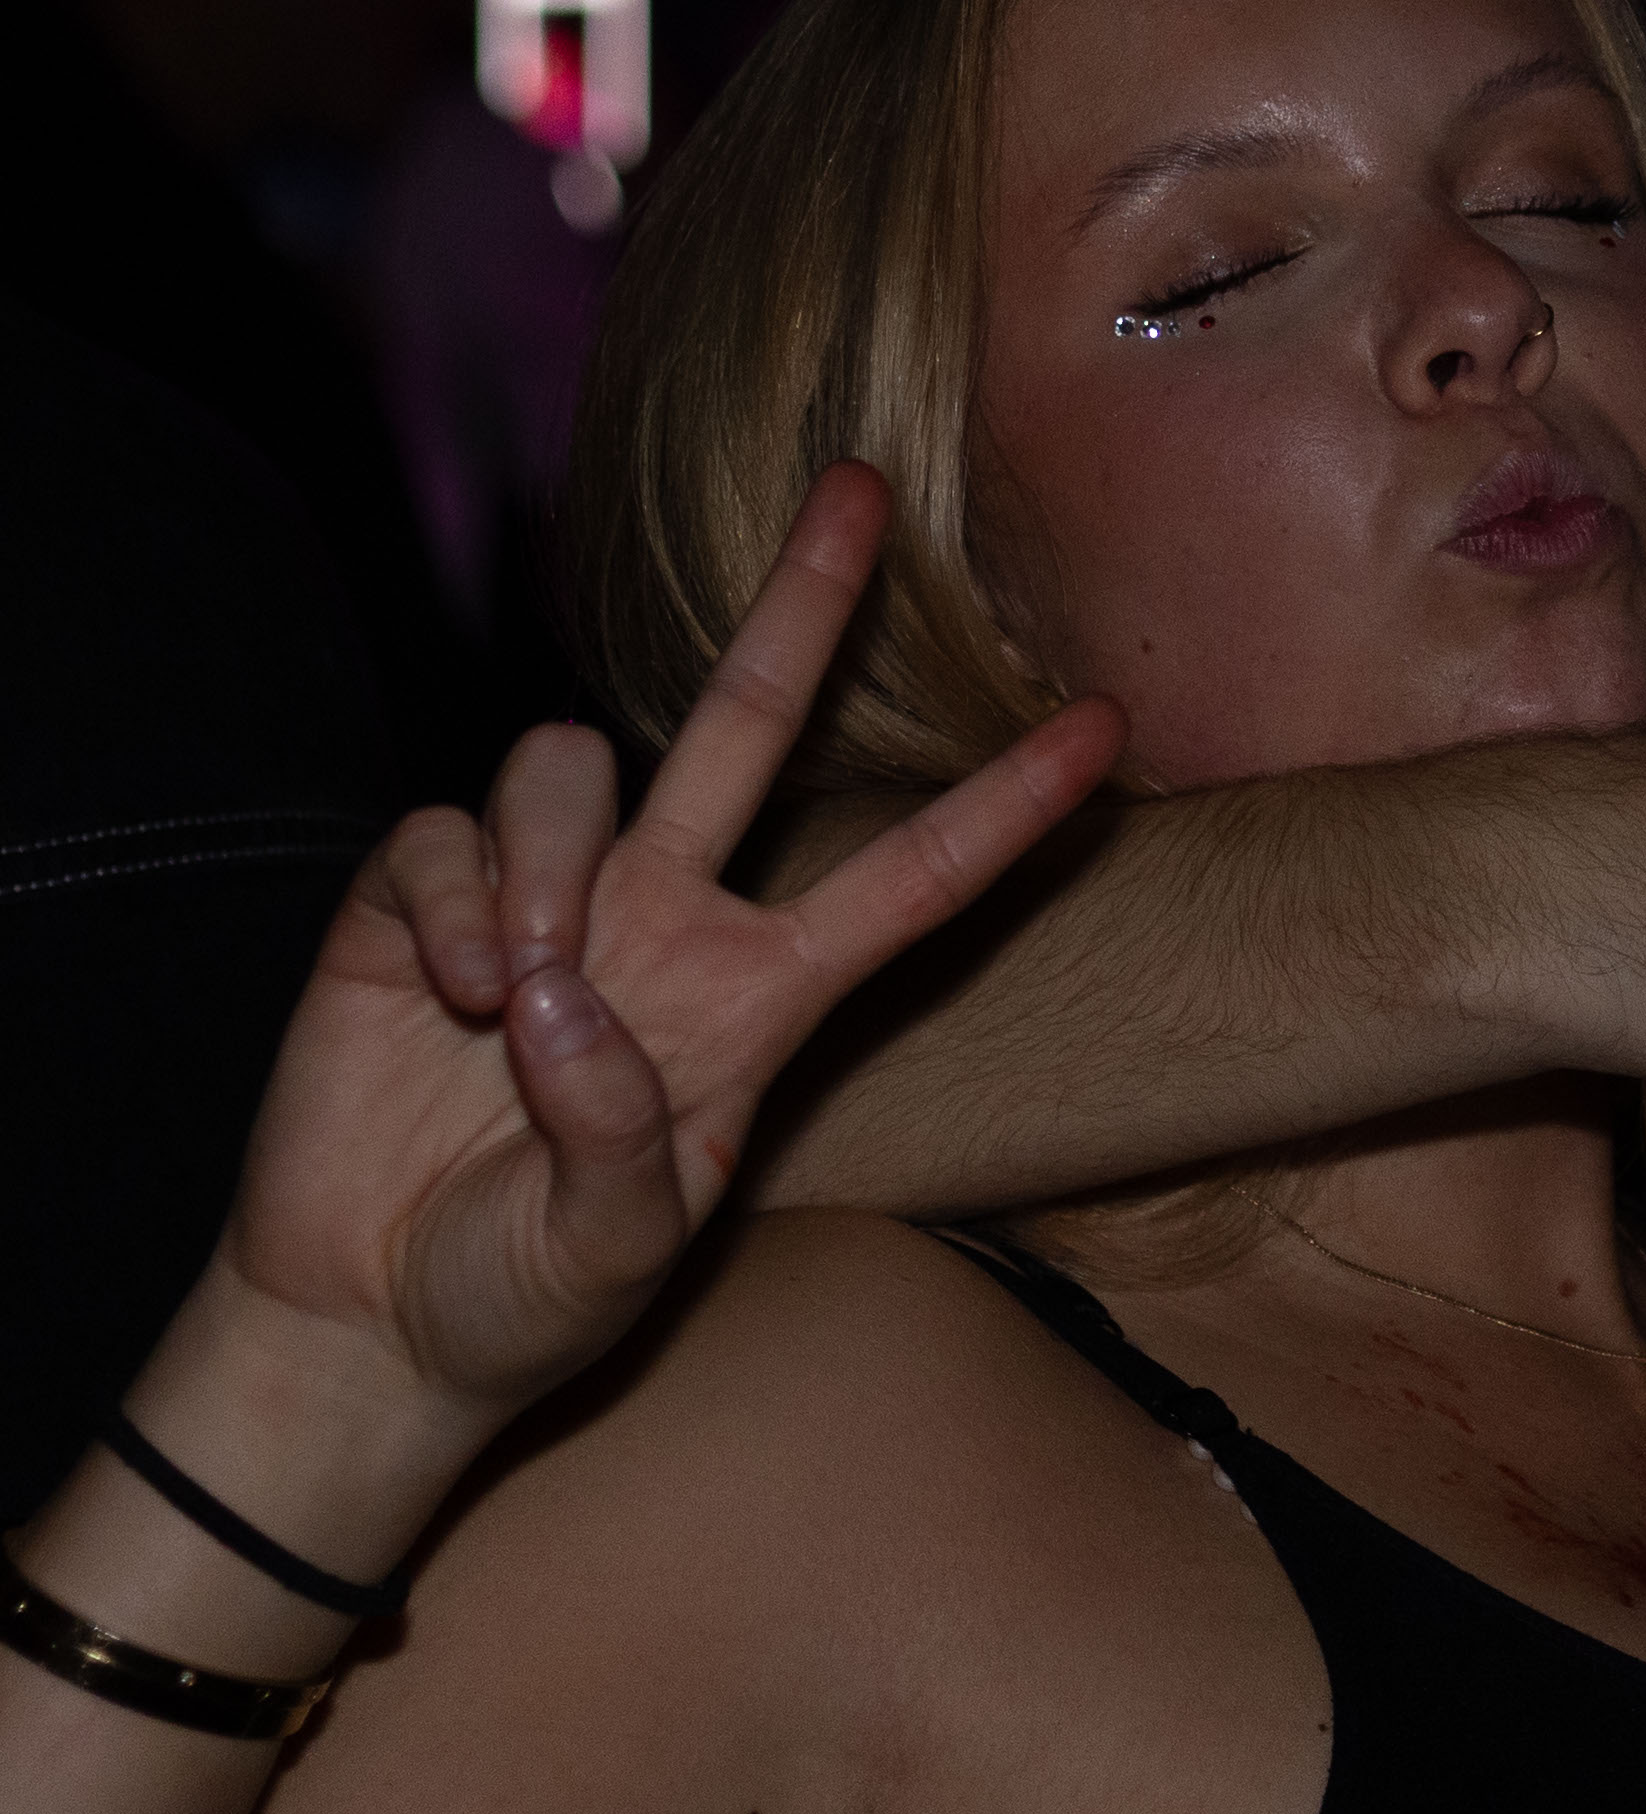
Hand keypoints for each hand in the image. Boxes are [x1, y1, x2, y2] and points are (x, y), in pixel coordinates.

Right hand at [225, 462, 1120, 1434]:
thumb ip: (623, 1141)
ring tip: (525, 994)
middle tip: (860, 482)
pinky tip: (455, 993)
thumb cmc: (523, 1296)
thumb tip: (569, 997)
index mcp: (758, 999)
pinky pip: (449, 833)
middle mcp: (667, 921)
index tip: (1110, 722)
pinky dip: (462, 901)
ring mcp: (548, 902)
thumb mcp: (614, 1255)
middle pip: (751, 723)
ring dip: (553, 864)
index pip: (913, 880)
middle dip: (804, 602)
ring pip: (574, 765)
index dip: (1009, 804)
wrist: (368, 1331)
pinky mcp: (417, 908)